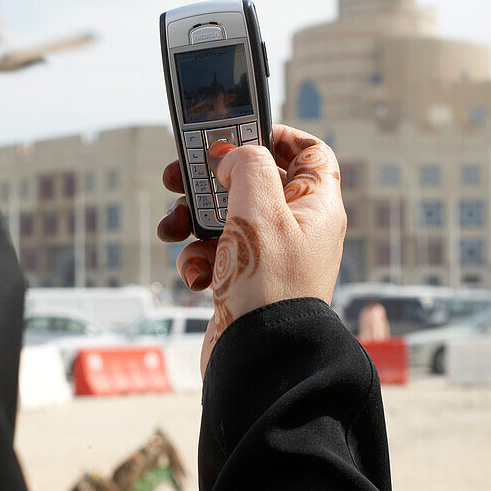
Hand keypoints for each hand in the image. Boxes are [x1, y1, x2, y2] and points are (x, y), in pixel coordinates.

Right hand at [157, 125, 346, 374]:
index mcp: (317, 206)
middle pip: (254, 183)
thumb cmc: (269, 285)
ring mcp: (271, 258)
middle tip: (179, 176)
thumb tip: (233, 156)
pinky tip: (195, 273)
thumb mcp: (259, 207)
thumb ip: (247, 164)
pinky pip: (215, 257)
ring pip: (226, 220)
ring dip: (193, 221)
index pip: (310, 153)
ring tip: (174, 228)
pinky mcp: (245, 284)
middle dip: (211, 180)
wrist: (259, 359)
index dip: (277, 135)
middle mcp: (298, 230)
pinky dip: (197, 259)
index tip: (239, 131)